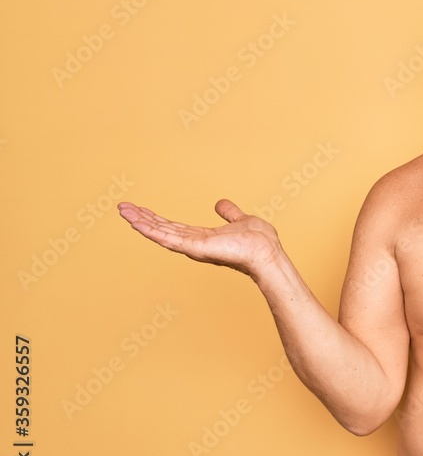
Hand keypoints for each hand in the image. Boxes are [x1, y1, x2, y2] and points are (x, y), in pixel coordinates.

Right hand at [118, 199, 282, 278]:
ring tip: (123, 211)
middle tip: (122, 207)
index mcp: (203, 237)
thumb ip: (229, 213)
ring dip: (141, 222)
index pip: (174, 227)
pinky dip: (152, 231)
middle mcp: (195, 244)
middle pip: (163, 229)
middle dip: (142, 219)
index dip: (157, 218)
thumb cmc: (260, 242)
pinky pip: (169, 239)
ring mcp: (194, 247)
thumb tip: (220, 204)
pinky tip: (137, 223)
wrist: (267, 251)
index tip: (140, 209)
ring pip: (161, 233)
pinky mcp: (196, 248)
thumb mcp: (241, 220)